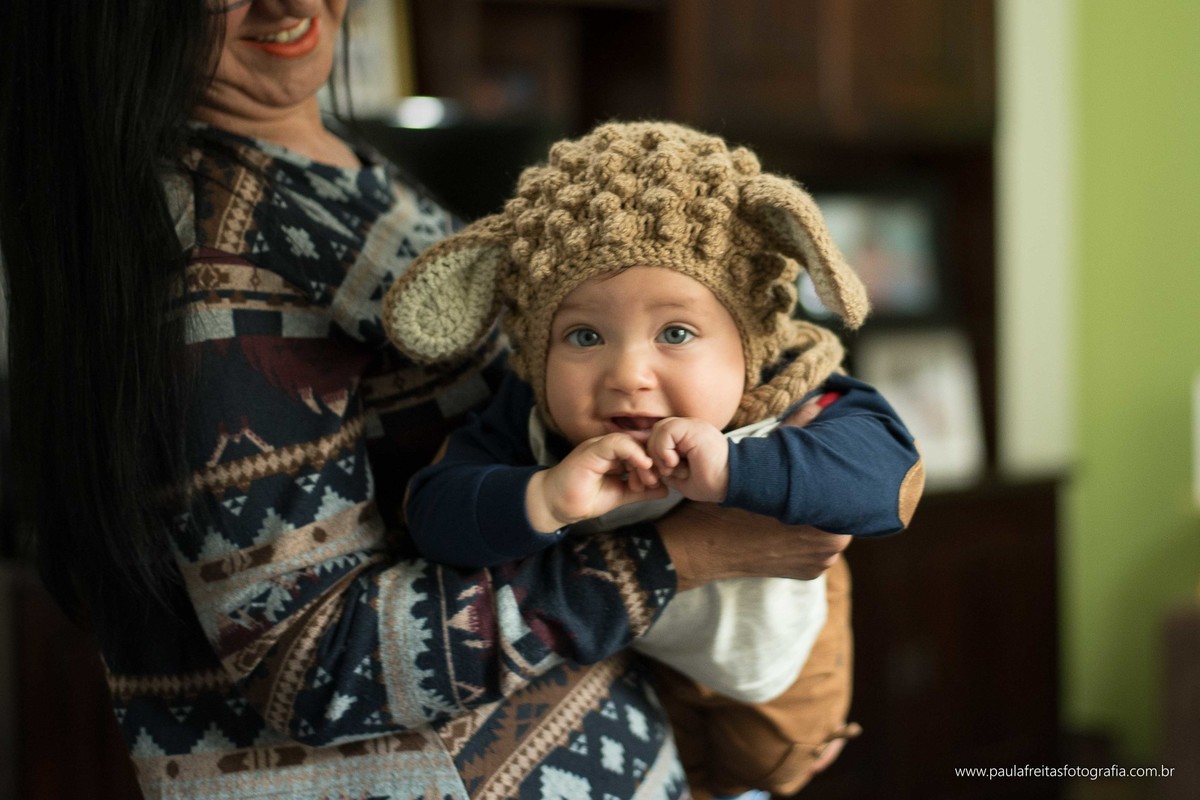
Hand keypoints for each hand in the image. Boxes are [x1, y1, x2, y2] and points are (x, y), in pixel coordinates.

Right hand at [526, 433, 667, 531]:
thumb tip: (665, 490)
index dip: (657, 461)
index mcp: (614, 455)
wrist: (557, 506)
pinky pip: (616, 443)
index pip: (642, 449)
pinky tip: (643, 466)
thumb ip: (641, 491)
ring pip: (630, 440)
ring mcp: (599, 446)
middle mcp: (607, 447)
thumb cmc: (585, 499)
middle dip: (655, 459)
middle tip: (662, 478)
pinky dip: (633, 453)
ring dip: (645, 458)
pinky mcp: (591, 450)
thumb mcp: (621, 495)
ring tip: (651, 477)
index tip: (666, 478)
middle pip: (640, 442)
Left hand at [646, 417, 728, 502]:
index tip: (652, 476)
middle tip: (662, 473)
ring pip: (657, 430)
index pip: (654, 437)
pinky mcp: (693, 427)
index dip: (648, 456)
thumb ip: (662, 466)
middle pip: (652, 433)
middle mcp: (686, 428)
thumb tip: (642, 464)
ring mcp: (690, 425)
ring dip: (658, 454)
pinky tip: (674, 463)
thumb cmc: (710, 482)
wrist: (732, 482)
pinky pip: (666, 431)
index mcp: (682, 438)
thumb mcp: (678, 476)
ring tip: (671, 468)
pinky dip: (664, 450)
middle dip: (650, 456)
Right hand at [657, 391, 847, 590]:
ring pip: (827, 529)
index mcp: (832, 518)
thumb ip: (797, 431)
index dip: (829, 474)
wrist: (701, 548)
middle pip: (838, 509)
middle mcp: (834, 546)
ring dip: (816, 517)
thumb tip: (823, 401)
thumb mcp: (765, 462)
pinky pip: (815, 550)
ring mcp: (821, 563)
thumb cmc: (733, 502)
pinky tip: (785, 527)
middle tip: (801, 483)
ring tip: (792, 502)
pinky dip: (805, 539)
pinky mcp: (808, 574)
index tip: (815, 466)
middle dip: (823, 495)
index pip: (843, 489)